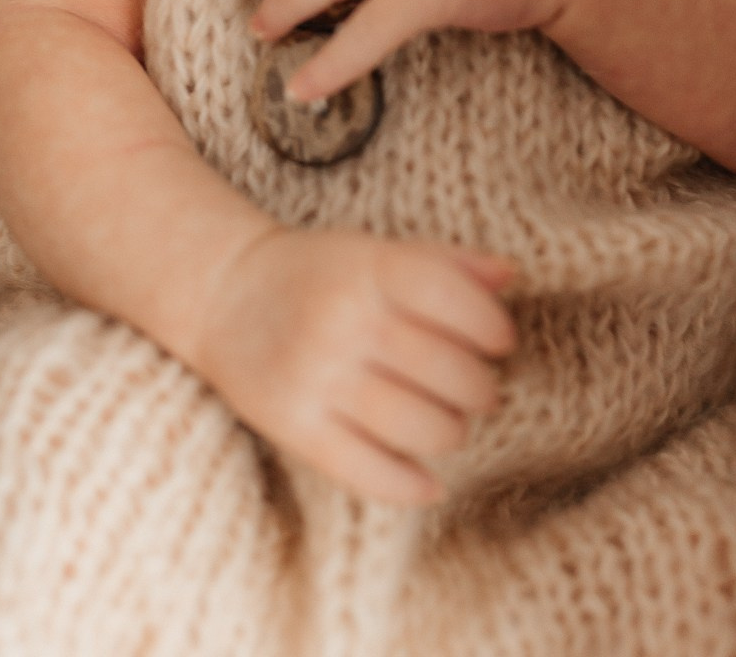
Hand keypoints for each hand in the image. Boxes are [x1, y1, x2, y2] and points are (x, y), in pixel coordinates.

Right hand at [191, 224, 515, 503]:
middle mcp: (343, 321)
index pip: (452, 299)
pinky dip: (411, 485)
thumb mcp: (377, 250)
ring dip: (453, 432)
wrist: (225, 295)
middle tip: (479, 388)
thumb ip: (445, 262)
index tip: (500, 340)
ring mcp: (317, 377)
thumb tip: (511, 275)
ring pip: (420, 426)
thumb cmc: (319, 272)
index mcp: (367, 268)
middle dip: (481, 387)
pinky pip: (368, 473)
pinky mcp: (295, 428)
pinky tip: (430, 481)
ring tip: (452, 422)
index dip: (490, 325)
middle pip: (447, 370)